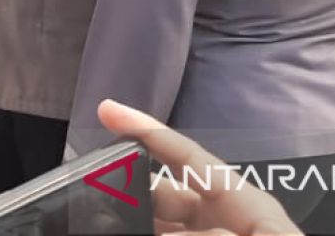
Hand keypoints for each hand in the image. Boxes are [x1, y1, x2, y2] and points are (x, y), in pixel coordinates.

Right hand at [97, 100, 300, 235]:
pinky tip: (111, 232)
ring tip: (94, 219)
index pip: (189, 159)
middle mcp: (220, 224)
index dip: (148, 131)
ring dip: (127, 221)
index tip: (108, 111)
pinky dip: (136, 232)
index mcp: (244, 207)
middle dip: (127, 190)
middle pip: (163, 196)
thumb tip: (172, 235)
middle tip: (90, 192)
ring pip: (156, 225)